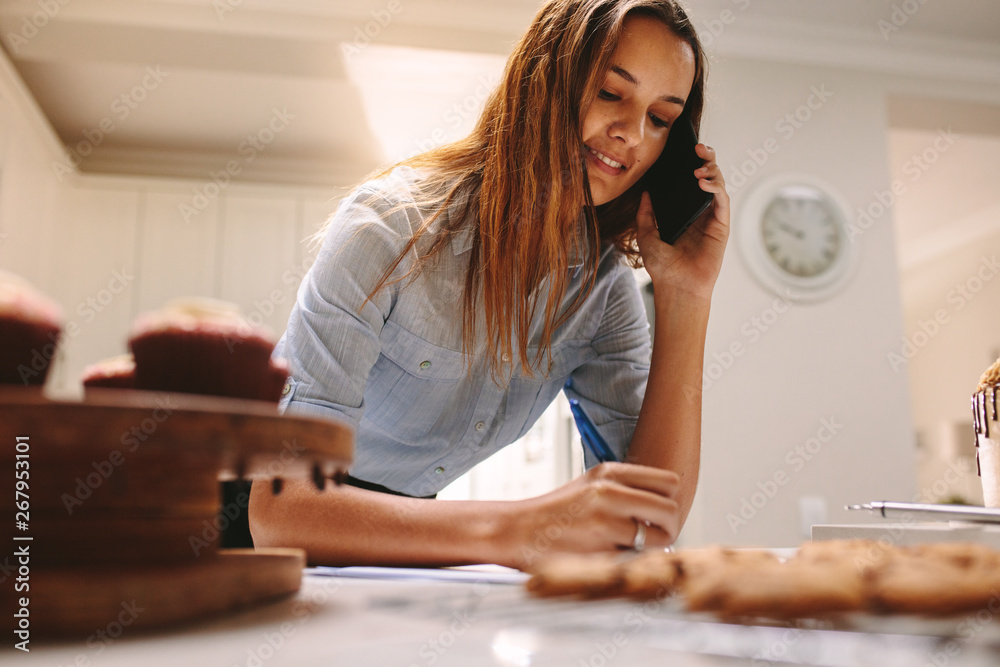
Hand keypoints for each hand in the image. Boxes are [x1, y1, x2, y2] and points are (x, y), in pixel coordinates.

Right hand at [500, 462, 679, 569]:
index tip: (656, 514)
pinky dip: (631, 562)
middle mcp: (610, 491)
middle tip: (654, 538)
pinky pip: (636, 558)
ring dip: (653, 549)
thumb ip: (625, 489)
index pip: (668, 482)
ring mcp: (605, 520)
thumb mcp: (590, 485)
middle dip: (668, 528)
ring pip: (658, 537)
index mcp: (610, 472)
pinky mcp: (599, 547)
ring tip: (632, 549)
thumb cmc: (556, 513)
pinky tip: (612, 558)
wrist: (517, 531)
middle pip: (670, 510)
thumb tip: (664, 507)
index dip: (668, 501)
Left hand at [636, 143, 730, 300]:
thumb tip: (645, 190)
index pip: (690, 181)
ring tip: (699, 164)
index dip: (689, 163)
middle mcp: (701, 211)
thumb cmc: (663, 265)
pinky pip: (722, 200)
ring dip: (711, 169)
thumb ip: (646, 212)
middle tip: (697, 147)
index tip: (682, 149)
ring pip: (718, 184)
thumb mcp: (646, 233)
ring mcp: (712, 217)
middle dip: (706, 158)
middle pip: (708, 176)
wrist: (675, 286)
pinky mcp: (721, 225)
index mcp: (685, 211)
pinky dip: (715, 187)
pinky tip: (702, 182)